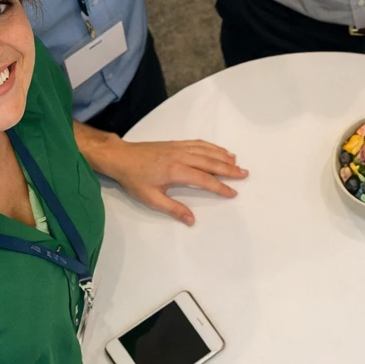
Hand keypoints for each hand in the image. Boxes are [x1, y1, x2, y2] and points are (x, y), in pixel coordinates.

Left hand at [76, 122, 246, 225]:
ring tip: (236, 162)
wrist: (121, 157)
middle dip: (229, 169)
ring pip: (206, 151)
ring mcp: (179, 147)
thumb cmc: (134, 178)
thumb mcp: (150, 198)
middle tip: (244, 173)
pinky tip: (219, 150)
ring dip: (222, 156)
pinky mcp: (175, 143)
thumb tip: (191, 220)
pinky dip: (211, 146)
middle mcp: (181, 156)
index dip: (220, 186)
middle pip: (210, 162)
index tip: (233, 192)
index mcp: (175, 170)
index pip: (204, 179)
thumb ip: (173, 209)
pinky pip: (198, 143)